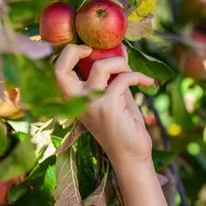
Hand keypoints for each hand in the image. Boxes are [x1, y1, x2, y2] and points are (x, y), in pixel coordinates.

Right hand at [54, 44, 154, 163]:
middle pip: (59, 69)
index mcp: (75, 101)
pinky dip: (138, 76)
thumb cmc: (124, 127)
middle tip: (93, 49)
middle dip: (74, 50)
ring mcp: (90, 105)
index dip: (67, 54)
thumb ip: (114, 77)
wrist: (132, 156)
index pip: (57, 73)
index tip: (89, 49)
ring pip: (100, 67)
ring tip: (131, 72)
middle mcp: (77, 103)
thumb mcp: (116, 97)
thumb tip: (121, 51)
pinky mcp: (108, 107)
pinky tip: (148, 82)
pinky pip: (124, 79)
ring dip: (120, 63)